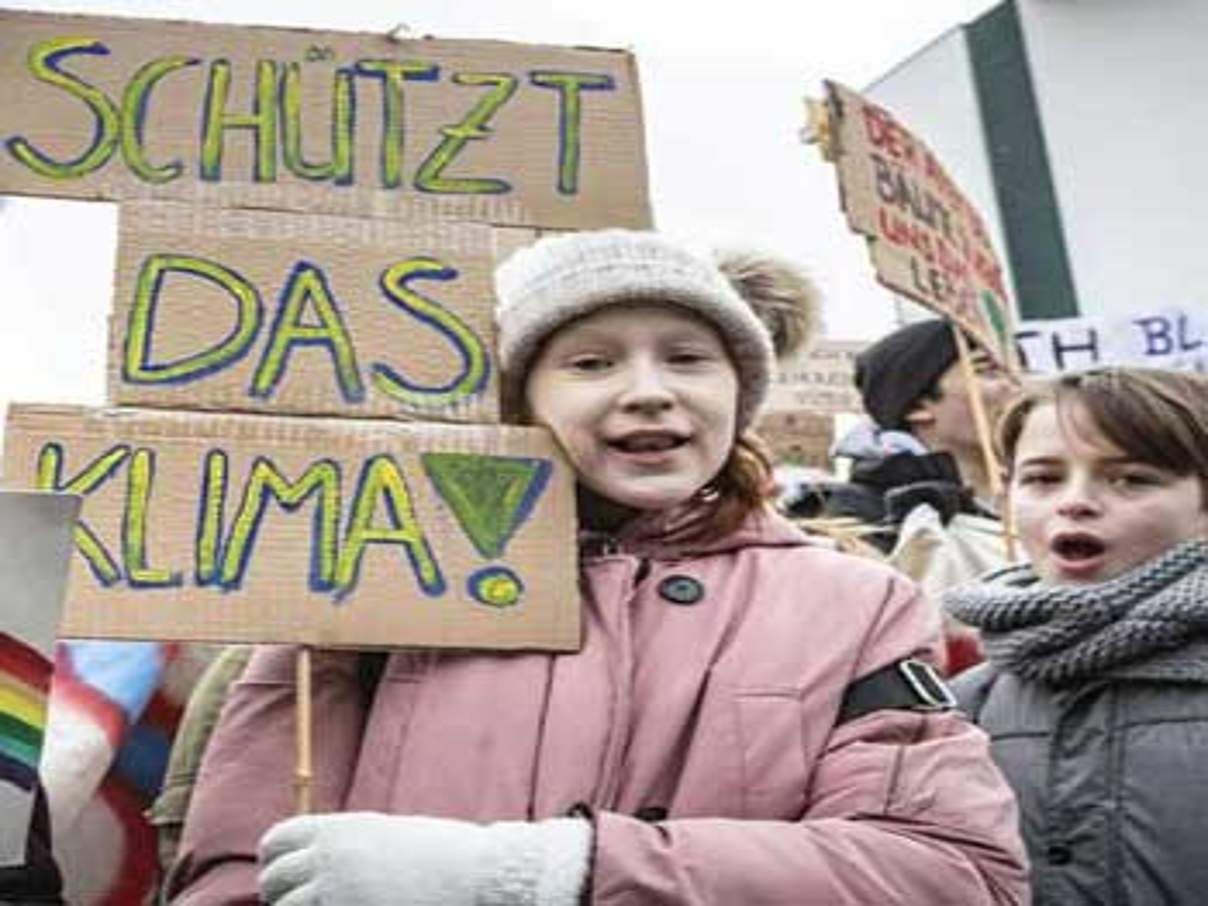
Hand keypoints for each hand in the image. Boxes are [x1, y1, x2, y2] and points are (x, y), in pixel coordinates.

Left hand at [258, 812, 590, 905]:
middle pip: (274, 881)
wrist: (475, 873)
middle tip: (302, 905)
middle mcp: (330, 856)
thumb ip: (347, 847)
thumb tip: (314, 864)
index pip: (277, 840)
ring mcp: (335, 891)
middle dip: (281, 895)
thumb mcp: (386, 836)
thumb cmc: (440, 855)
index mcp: (339, 828)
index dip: (276, 861)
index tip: (284, 877)